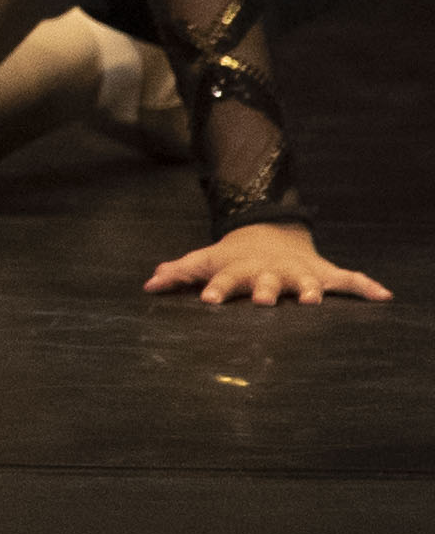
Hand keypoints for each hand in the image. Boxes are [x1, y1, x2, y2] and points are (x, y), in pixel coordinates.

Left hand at [145, 227, 390, 306]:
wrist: (270, 232)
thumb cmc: (232, 258)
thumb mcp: (204, 261)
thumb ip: (179, 273)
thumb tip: (148, 285)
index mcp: (239, 271)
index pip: (223, 281)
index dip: (215, 290)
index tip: (208, 301)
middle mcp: (271, 273)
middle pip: (268, 283)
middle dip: (265, 292)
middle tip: (262, 302)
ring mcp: (299, 273)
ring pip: (308, 282)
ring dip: (312, 290)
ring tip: (316, 301)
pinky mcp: (324, 273)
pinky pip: (349, 280)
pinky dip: (367, 286)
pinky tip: (383, 296)